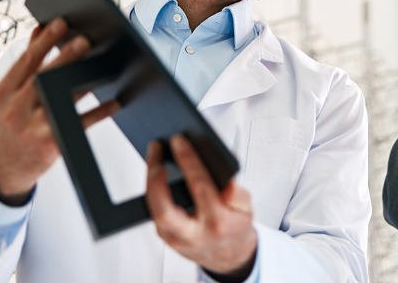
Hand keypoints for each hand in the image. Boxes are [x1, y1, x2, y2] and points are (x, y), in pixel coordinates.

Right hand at [0, 18, 119, 204]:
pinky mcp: (50, 144)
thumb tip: (39, 29)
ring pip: (61, 100)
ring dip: (85, 82)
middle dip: (64, 58)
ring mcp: (32, 128)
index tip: (60, 23)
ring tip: (106, 65)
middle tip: (85, 40)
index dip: (43, 42)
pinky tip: (115, 102)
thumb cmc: (11, 124)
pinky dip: (99, 112)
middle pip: (42, 78)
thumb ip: (25, 64)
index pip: (25, 63)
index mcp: (4, 93)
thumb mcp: (9, 95)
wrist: (4, 168)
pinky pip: (79, 124)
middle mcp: (15, 109)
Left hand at [146, 136, 257, 278]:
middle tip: (156, 151)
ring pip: (154, 212)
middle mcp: (194, 234)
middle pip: (164, 210)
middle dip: (156, 178)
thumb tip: (229, 183)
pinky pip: (154, 213)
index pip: (200, 187)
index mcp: (217, 222)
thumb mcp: (247, 209)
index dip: (188, 161)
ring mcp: (176, 239)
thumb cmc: (235, 227)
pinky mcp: (166, 238)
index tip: (179, 141)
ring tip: (154, 156)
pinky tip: (156, 172)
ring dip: (151, 181)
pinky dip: (154, 191)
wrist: (229, 256)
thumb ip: (239, 195)